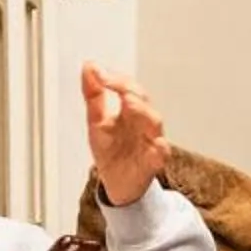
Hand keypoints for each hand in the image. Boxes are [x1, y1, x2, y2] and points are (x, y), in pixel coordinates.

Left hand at [82, 62, 166, 206]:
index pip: (128, 88)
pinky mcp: (154, 162)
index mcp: (130, 111)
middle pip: (143, 101)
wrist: (117, 184)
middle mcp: (142, 123)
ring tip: (128, 103)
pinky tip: (156, 143)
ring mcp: (150, 141)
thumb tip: (89, 65)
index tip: (98, 73)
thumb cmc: (111, 150)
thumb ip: (94, 94)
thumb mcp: (97, 121)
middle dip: (130, 91)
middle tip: (117, 86)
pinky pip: (161, 153)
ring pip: (154, 122)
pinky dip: (159, 147)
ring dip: (143, 111)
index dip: (116, 79)